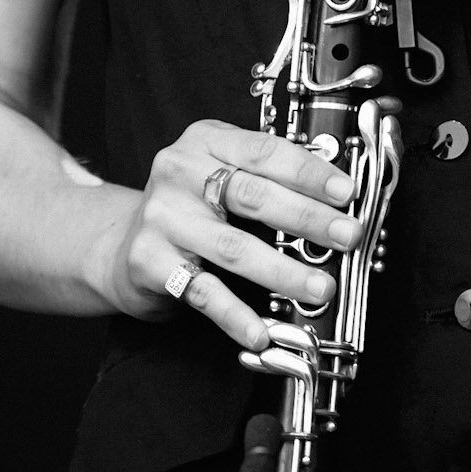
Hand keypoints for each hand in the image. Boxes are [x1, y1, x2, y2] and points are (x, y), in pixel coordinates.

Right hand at [97, 119, 359, 351]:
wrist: (123, 243)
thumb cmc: (190, 205)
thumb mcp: (220, 171)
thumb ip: (265, 176)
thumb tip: (336, 198)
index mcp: (204, 140)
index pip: (263, 151)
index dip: (309, 172)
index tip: (346, 192)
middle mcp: (179, 171)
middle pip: (253, 195)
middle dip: (308, 218)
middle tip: (347, 236)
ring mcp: (163, 217)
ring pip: (233, 247)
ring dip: (283, 270)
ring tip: (319, 287)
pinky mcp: (151, 262)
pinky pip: (203, 292)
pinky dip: (236, 315)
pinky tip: (261, 331)